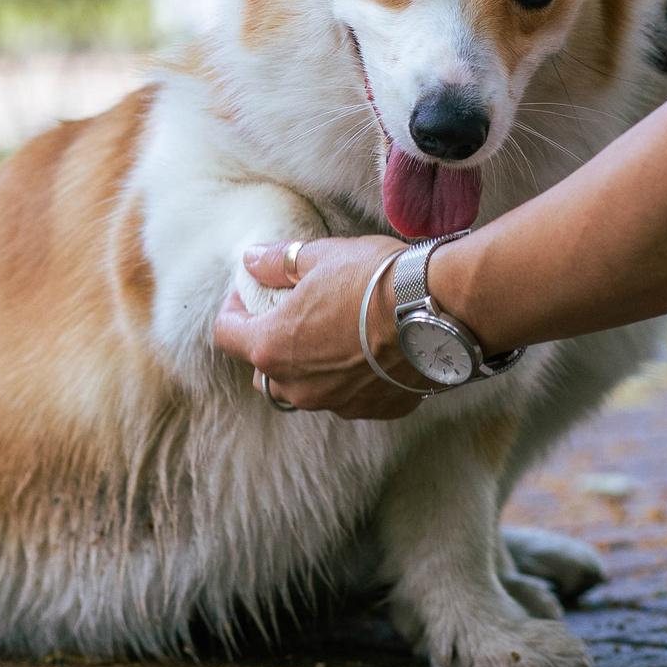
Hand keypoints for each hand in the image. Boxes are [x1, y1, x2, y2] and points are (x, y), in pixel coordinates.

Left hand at [212, 234, 428, 418]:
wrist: (439, 309)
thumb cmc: (374, 279)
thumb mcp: (320, 257)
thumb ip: (278, 262)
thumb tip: (252, 259)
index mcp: (273, 347)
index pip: (226, 334)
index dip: (233, 309)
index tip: (250, 293)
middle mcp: (299, 387)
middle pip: (264, 372)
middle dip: (270, 345)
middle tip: (292, 314)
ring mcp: (337, 404)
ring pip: (306, 390)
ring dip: (310, 367)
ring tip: (335, 333)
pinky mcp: (375, 409)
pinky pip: (351, 397)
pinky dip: (353, 378)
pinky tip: (372, 350)